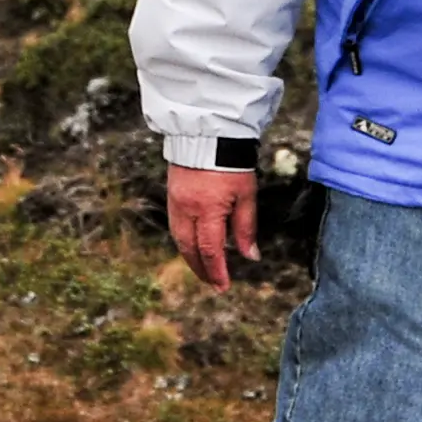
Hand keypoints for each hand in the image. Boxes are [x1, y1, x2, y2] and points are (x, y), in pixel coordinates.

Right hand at [167, 165, 258, 290]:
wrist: (207, 135)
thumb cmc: (231, 163)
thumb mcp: (246, 195)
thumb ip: (246, 227)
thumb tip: (251, 255)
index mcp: (207, 210)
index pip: (210, 250)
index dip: (216, 271)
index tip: (223, 286)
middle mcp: (187, 210)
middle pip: (190, 249)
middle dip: (202, 270)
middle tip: (213, 284)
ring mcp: (175, 203)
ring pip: (179, 240)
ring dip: (191, 258)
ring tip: (203, 270)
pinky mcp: (171, 196)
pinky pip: (175, 227)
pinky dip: (184, 242)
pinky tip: (193, 246)